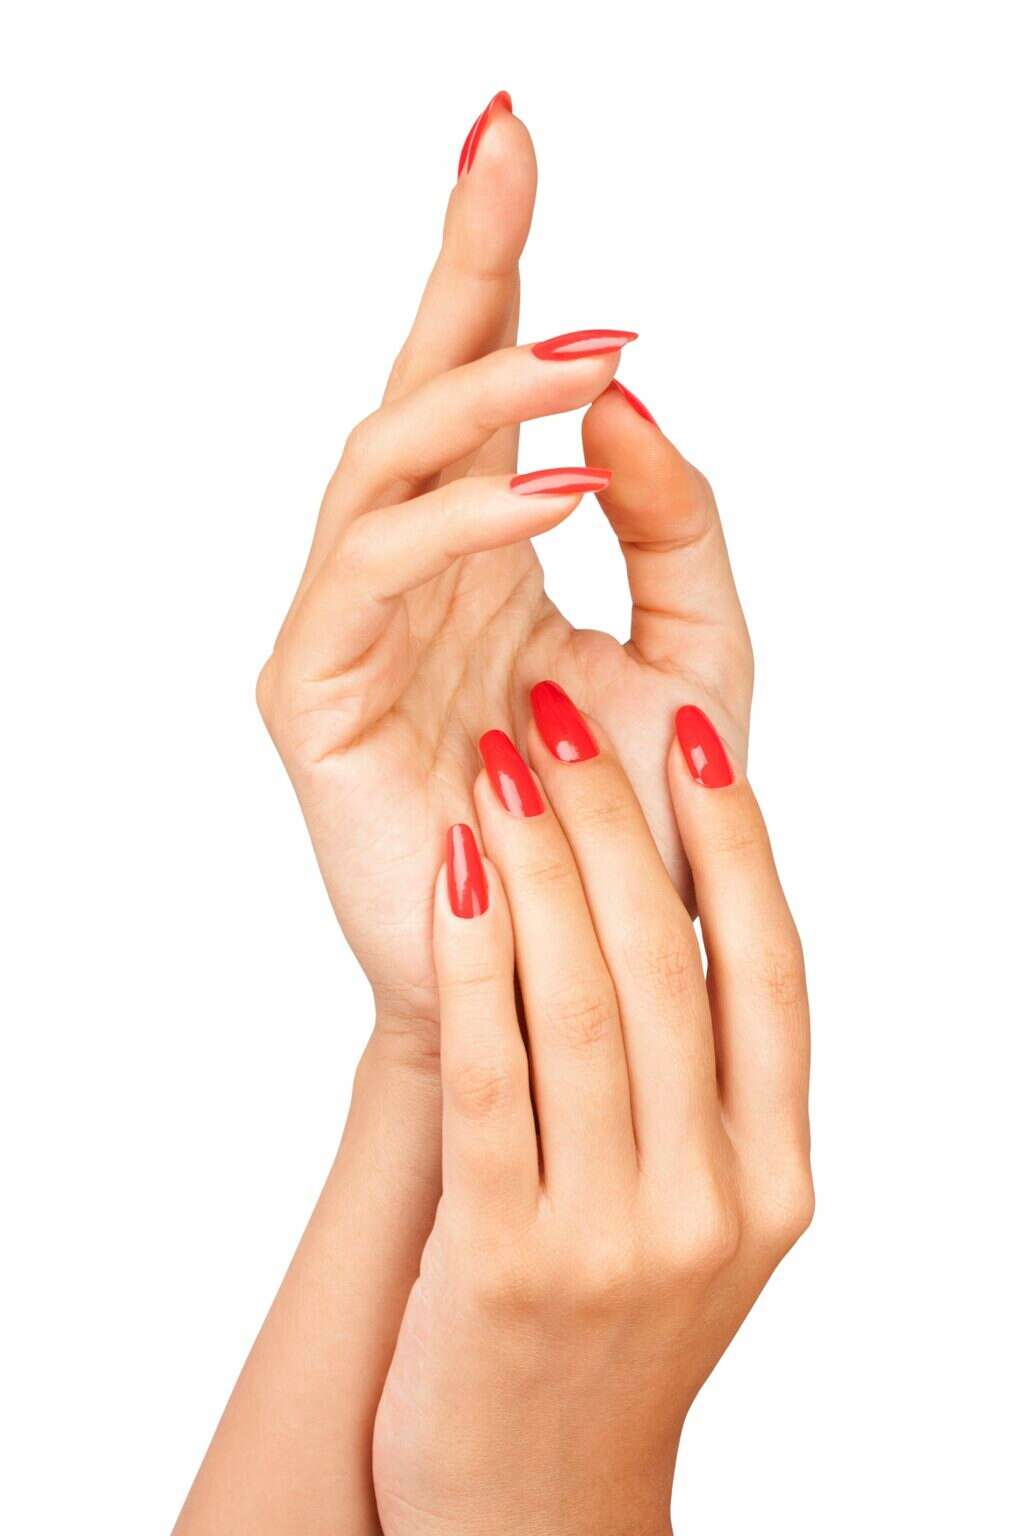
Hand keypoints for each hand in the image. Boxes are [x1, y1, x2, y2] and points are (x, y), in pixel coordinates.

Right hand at [257, 97, 752, 1048]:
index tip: (517, 141)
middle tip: (508, 143)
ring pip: (384, 458)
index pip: (482, 383)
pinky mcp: (311, 686)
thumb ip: (673, 522)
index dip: (496, 265)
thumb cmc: (626, 825)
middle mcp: (413, 567)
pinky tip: (554, 489)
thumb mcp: (698, 652)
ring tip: (593, 355)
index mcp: (489, 549)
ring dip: (481, 390)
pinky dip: (458, 518)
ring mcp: (352, 619)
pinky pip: (370, 568)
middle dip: (460, 263)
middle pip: (416, 382)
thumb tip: (618, 397)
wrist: (578, 972)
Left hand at [373, 686, 810, 1535]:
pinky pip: (492, 1076)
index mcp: (775, 1174)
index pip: (774, 971)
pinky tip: (453, 876)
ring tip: (499, 763)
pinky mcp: (508, 1262)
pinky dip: (472, 960)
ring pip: (583, 1002)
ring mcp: (616, 1237)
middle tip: (565, 715)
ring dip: (540, 862)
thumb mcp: (687, 1210)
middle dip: (615, 819)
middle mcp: (714, 1200)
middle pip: (672, 965)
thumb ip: (693, 1079)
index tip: (692, 731)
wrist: (531, 1505)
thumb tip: (665, 895)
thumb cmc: (603, 1327)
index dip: (735, 840)